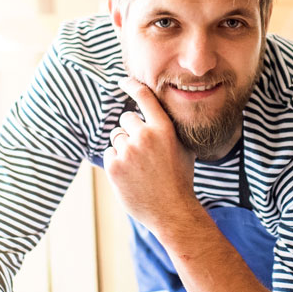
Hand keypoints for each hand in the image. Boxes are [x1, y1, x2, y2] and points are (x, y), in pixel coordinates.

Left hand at [103, 78, 197, 229]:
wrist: (172, 210)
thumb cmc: (179, 178)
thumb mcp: (183, 147)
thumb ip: (168, 128)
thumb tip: (155, 111)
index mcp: (164, 128)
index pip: (144, 97)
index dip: (131, 85)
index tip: (122, 81)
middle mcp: (144, 136)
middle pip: (126, 118)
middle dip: (131, 131)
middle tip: (143, 152)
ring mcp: (128, 151)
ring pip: (117, 137)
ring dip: (124, 148)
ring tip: (139, 167)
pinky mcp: (114, 166)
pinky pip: (109, 153)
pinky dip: (117, 163)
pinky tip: (131, 176)